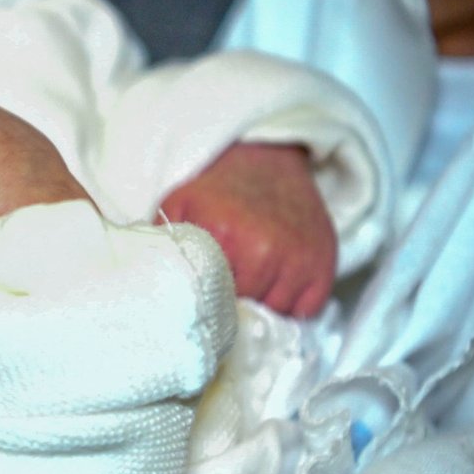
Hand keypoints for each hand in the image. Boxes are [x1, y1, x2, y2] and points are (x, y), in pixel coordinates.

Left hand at [157, 143, 335, 317]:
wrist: (268, 159)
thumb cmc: (220, 188)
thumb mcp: (180, 204)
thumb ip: (163, 243)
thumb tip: (148, 281)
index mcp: (224, 233)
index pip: (210, 299)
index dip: (205, 305)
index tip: (202, 302)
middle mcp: (265, 249)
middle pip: (243, 311)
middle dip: (232, 308)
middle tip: (225, 293)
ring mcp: (299, 257)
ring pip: (275, 314)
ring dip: (261, 308)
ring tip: (250, 286)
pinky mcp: (325, 262)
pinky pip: (306, 310)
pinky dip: (291, 306)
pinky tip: (276, 287)